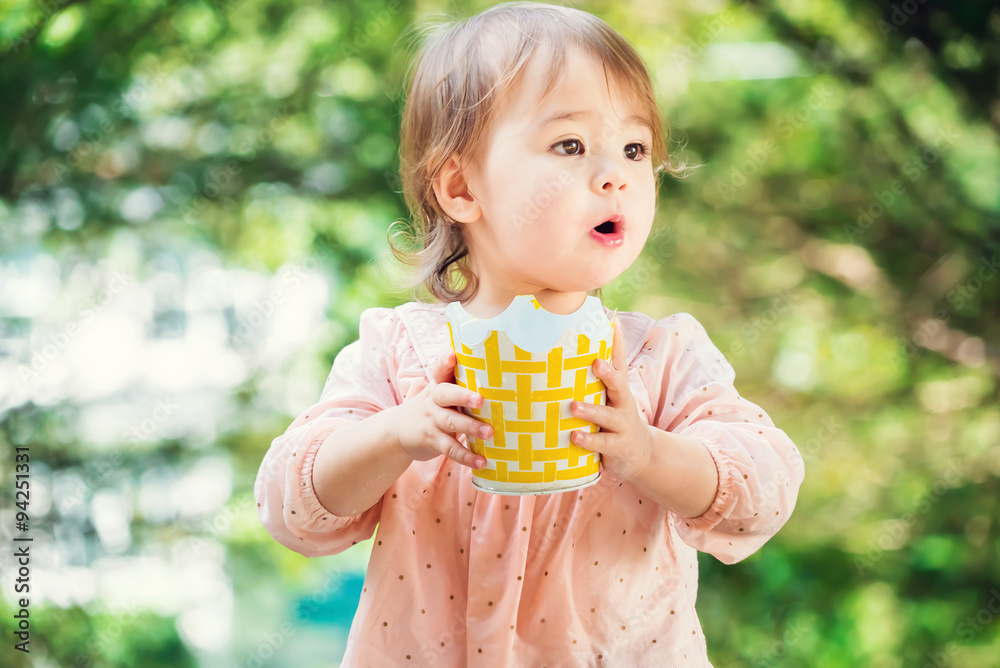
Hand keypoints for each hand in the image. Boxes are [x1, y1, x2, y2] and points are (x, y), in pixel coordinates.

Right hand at [393, 350, 492, 469]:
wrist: (397, 432)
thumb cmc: (431, 409)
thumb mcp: (439, 394)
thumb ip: (459, 386)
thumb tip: (497, 379)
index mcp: (438, 386)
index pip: (440, 370)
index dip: (445, 363)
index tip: (453, 355)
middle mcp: (434, 400)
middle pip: (446, 395)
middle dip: (463, 396)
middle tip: (480, 400)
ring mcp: (432, 421)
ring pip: (451, 422)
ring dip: (471, 427)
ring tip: (489, 433)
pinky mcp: (432, 440)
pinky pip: (450, 449)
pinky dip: (466, 456)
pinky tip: (481, 461)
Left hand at [569, 317, 653, 481]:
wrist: (642, 455)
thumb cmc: (618, 419)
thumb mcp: (614, 398)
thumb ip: (603, 376)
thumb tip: (592, 339)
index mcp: (620, 391)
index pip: (621, 362)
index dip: (618, 343)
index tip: (613, 323)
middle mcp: (623, 406)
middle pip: (620, 387)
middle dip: (609, 375)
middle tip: (596, 363)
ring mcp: (621, 427)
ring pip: (608, 417)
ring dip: (591, 411)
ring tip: (574, 406)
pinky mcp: (616, 448)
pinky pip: (602, 444)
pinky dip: (588, 441)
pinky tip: (574, 437)